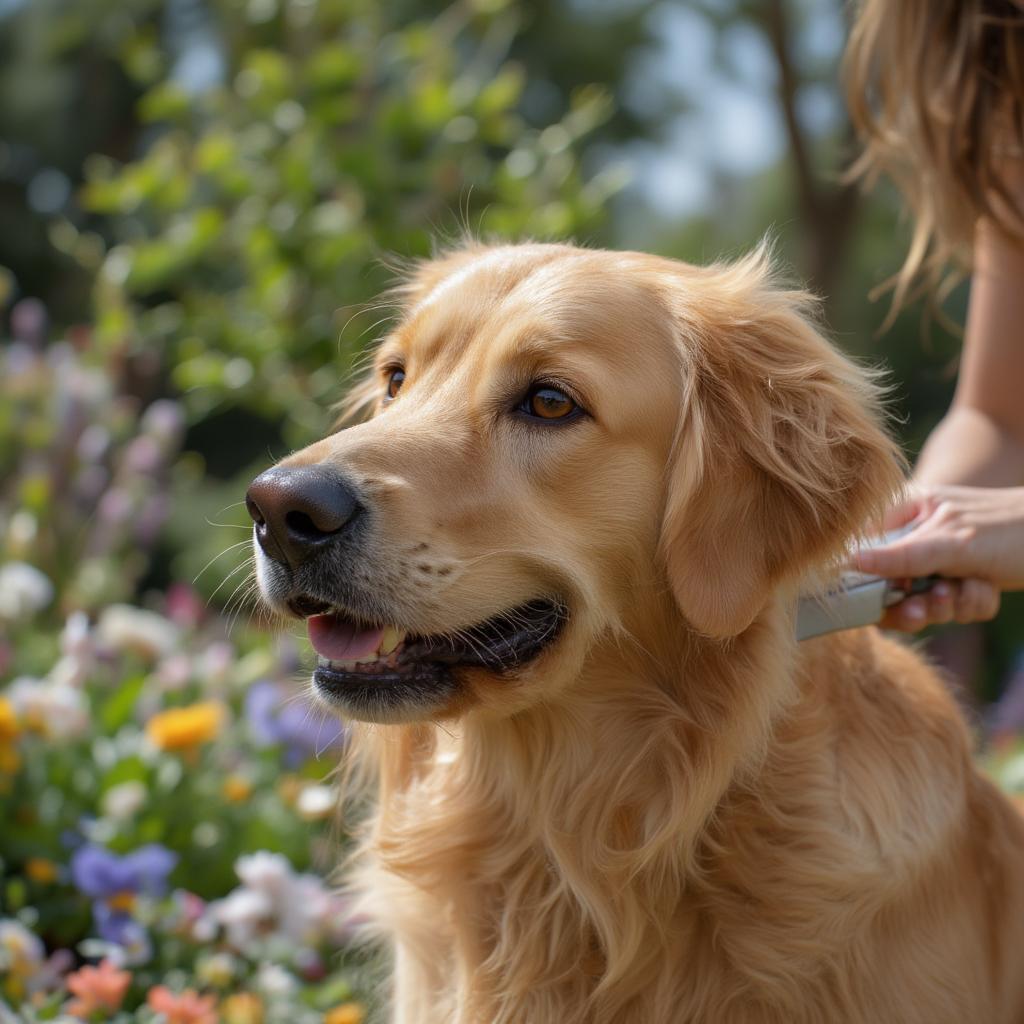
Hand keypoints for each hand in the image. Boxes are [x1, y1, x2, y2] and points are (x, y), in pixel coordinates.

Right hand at [853, 484, 1023, 630]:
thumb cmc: (1013, 530)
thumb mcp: (953, 542)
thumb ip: (901, 555)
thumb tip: (849, 562)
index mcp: (906, 513)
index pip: (866, 553)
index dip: (872, 583)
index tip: (889, 601)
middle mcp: (919, 535)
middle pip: (891, 586)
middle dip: (917, 601)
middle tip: (933, 605)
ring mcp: (943, 559)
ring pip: (924, 601)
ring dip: (951, 604)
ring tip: (972, 589)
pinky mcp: (965, 579)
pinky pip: (952, 606)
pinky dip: (972, 604)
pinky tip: (988, 589)